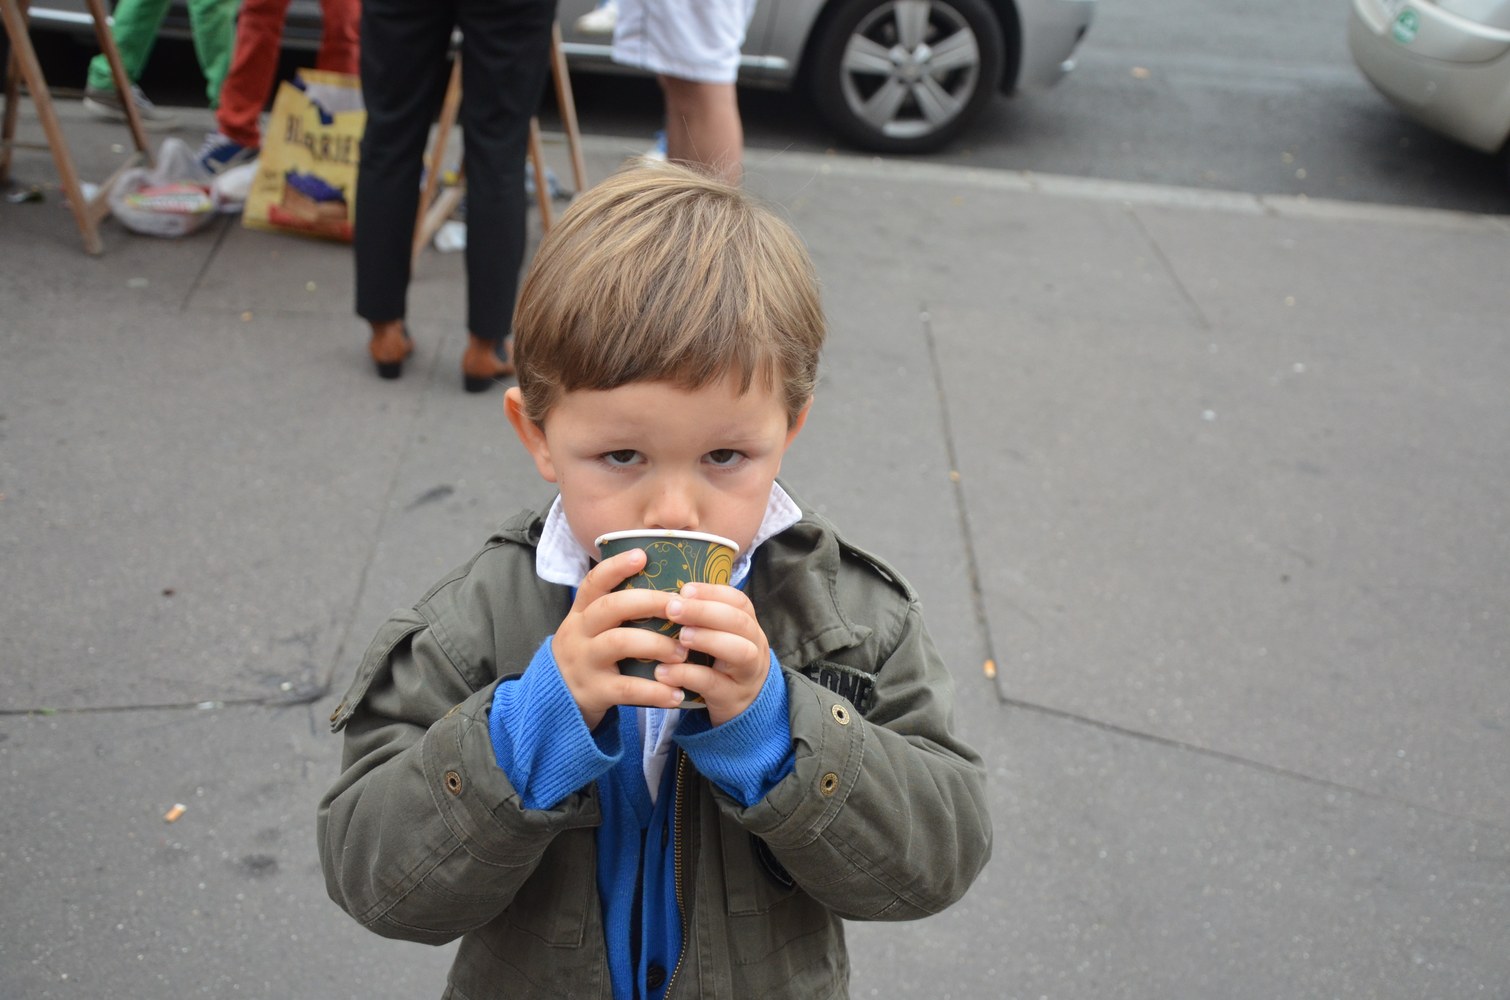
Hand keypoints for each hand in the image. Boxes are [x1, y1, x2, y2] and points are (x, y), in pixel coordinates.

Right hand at [552, 548, 688, 729]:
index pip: (593, 582)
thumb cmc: (589, 656)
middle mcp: (579, 633)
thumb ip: (617, 611)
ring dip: (657, 645)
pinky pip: (627, 688)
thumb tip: (668, 590)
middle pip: (611, 607)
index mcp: (581, 613)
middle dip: (649, 602)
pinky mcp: (593, 691)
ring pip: (620, 642)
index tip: (642, 555)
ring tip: (683, 653)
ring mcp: (584, 661)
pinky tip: (676, 694)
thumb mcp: (591, 630)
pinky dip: (655, 691)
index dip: (616, 567)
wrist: (556, 701)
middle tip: (680, 607)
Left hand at [655, 583, 771, 725]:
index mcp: (749, 627)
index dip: (713, 592)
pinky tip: (663, 671)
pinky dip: (687, 675)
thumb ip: (702, 621)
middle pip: (740, 622)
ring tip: (680, 636)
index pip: (739, 602)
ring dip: (707, 639)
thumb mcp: (720, 640)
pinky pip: (712, 683)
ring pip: (738, 651)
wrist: (744, 710)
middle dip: (705, 611)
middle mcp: (754, 646)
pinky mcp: (731, 698)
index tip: (685, 589)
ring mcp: (747, 674)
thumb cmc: (722, 666)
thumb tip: (666, 596)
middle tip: (673, 608)